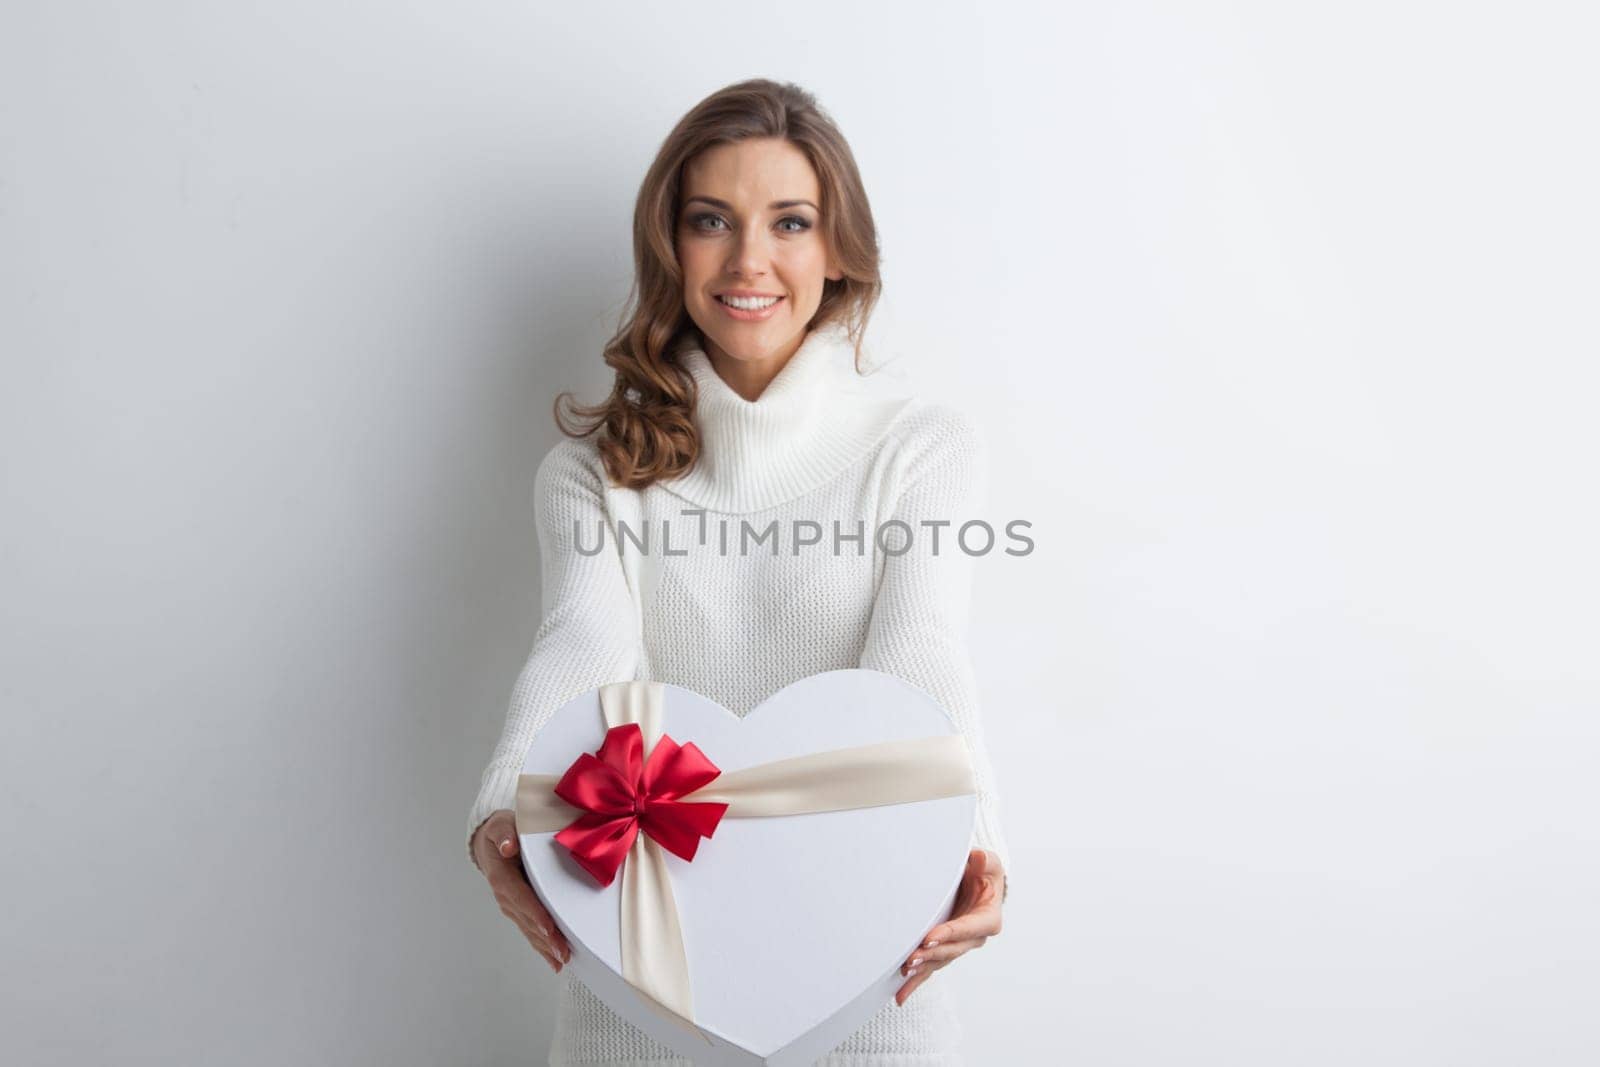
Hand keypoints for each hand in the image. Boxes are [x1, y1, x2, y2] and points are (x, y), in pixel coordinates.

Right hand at [472, 809, 571, 972]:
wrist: (490, 842)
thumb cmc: (501, 831)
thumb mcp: (501, 825)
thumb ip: (504, 835)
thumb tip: (508, 847)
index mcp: (502, 878)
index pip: (521, 898)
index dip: (534, 913)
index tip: (548, 928)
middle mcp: (505, 897)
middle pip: (528, 920)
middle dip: (545, 938)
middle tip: (563, 953)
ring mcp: (512, 907)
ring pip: (530, 930)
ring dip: (545, 947)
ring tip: (562, 961)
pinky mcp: (519, 911)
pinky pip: (531, 930)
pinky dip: (542, 946)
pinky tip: (554, 961)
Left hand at [896, 849, 1004, 1005]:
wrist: (978, 883)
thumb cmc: (983, 872)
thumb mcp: (988, 863)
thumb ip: (984, 861)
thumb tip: (978, 858)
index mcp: (987, 918)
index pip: (968, 928)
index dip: (950, 933)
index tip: (930, 938)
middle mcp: (974, 938)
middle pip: (951, 949)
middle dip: (931, 955)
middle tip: (911, 958)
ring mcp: (958, 946)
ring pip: (939, 961)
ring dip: (922, 969)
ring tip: (904, 973)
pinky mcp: (944, 949)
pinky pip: (930, 967)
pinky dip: (916, 981)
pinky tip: (900, 994)